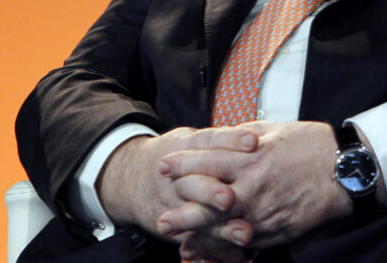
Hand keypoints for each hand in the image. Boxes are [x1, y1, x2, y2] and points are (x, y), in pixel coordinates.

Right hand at [97, 126, 258, 259]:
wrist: (130, 177)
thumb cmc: (176, 154)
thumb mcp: (192, 139)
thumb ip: (222, 139)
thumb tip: (257, 136)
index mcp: (186, 148)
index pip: (209, 142)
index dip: (230, 140)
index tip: (252, 141)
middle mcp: (180, 178)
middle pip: (197, 184)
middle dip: (212, 192)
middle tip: (230, 198)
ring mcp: (176, 206)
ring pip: (197, 219)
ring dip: (221, 228)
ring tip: (244, 233)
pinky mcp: (175, 228)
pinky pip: (197, 242)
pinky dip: (217, 249)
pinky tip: (237, 255)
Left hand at [158, 121, 351, 255]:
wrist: (347, 170)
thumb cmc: (314, 145)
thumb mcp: (277, 130)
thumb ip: (246, 136)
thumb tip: (224, 138)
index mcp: (252, 158)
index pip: (206, 161)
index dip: (182, 163)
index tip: (165, 164)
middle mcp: (253, 187)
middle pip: (205, 200)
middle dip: (180, 205)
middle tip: (162, 210)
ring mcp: (263, 213)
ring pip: (220, 226)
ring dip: (195, 231)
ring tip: (175, 234)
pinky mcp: (275, 231)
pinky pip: (243, 242)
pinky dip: (223, 245)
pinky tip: (209, 246)